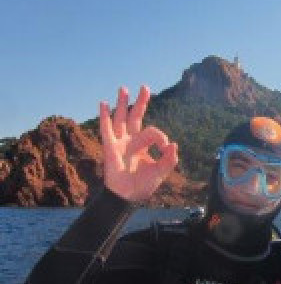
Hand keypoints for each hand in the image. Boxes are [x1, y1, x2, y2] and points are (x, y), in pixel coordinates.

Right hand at [99, 85, 178, 203]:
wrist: (128, 196)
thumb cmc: (143, 184)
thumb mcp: (161, 171)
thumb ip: (170, 159)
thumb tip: (174, 145)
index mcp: (142, 145)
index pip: (153, 131)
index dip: (162, 138)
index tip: (166, 149)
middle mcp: (130, 140)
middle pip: (135, 116)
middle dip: (140, 102)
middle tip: (145, 87)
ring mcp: (119, 142)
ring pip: (121, 118)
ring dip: (122, 104)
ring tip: (123, 89)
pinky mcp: (110, 147)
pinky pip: (106, 129)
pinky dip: (104, 116)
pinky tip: (103, 104)